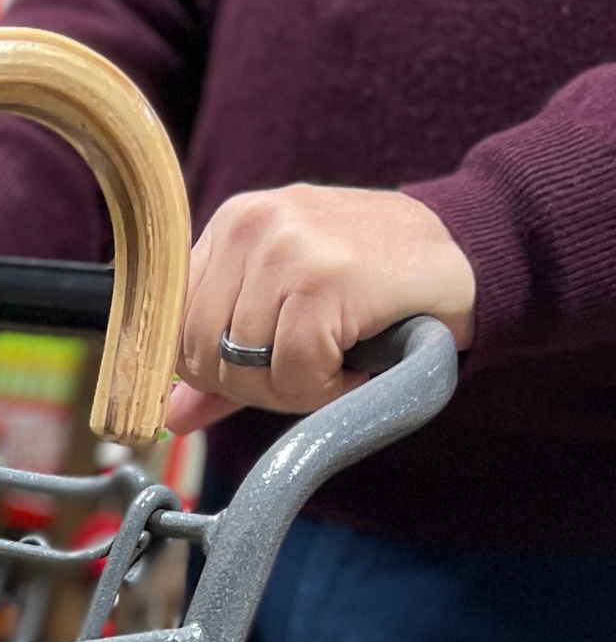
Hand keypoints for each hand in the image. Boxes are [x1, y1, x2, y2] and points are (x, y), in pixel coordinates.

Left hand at [166, 185, 476, 432]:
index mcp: (231, 225)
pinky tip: (355, 367)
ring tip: (336, 365)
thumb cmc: (375, 281)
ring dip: (292, 390)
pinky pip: (294, 371)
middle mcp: (251, 226)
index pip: (173, 325)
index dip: (212, 368)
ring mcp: (287, 247)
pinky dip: (324, 390)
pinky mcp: (327, 279)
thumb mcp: (290, 308)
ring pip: (244, 367)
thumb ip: (225, 359)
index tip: (260, 370)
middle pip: (200, 352)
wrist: (473, 251)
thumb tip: (169, 416)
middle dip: (252, 386)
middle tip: (307, 374)